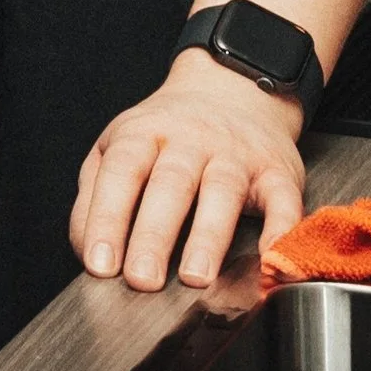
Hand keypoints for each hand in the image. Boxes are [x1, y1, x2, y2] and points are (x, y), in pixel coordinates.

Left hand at [71, 48, 306, 290]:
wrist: (230, 89)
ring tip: (195, 278)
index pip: (121, 174)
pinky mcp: (277, 171)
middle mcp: (189, 141)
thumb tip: (87, 250)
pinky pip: (282, 200)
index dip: (108, 218)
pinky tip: (271, 261)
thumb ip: (96, 194)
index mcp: (143, 135)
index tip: (100, 264)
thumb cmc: (166, 136)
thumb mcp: (119, 148)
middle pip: (170, 185)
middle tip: (141, 281)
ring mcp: (235, 155)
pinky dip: (280, 230)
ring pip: (221, 192)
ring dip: (207, 237)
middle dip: (153, 235)